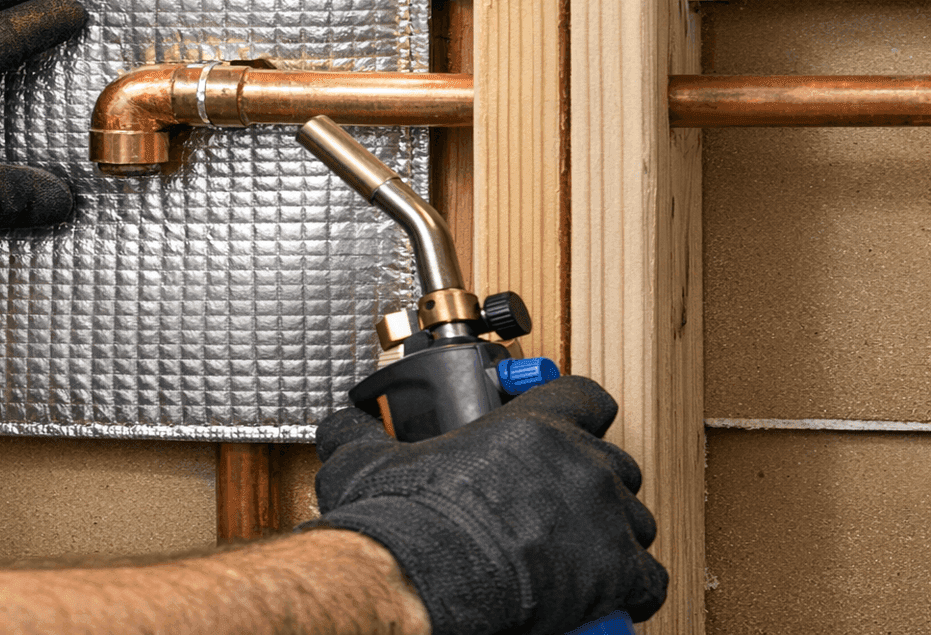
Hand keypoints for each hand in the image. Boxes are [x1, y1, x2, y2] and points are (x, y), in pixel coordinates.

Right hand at [308, 376, 667, 634]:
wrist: (425, 575)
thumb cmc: (405, 519)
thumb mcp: (367, 460)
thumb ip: (361, 434)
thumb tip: (343, 425)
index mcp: (532, 426)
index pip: (586, 397)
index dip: (579, 413)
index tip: (565, 431)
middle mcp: (578, 464)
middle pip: (617, 463)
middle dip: (595, 483)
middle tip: (560, 504)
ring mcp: (603, 517)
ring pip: (637, 519)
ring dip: (614, 534)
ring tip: (581, 553)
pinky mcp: (616, 572)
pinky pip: (649, 578)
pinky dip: (631, 589)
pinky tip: (608, 596)